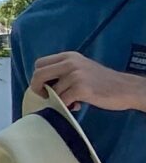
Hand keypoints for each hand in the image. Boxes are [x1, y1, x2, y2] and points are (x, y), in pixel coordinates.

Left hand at [30, 50, 145, 114]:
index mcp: (68, 56)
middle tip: (46, 97)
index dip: (37, 77)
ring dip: (59, 100)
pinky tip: (76, 106)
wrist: (126, 88)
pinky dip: (66, 106)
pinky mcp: (81, 88)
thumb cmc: (101, 82)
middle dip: (37, 88)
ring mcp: (76, 75)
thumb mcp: (81, 68)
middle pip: (38, 74)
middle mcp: (70, 63)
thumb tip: (41, 85)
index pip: (39, 63)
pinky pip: (62, 101)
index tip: (43, 87)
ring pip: (52, 91)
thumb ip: (63, 72)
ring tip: (72, 102)